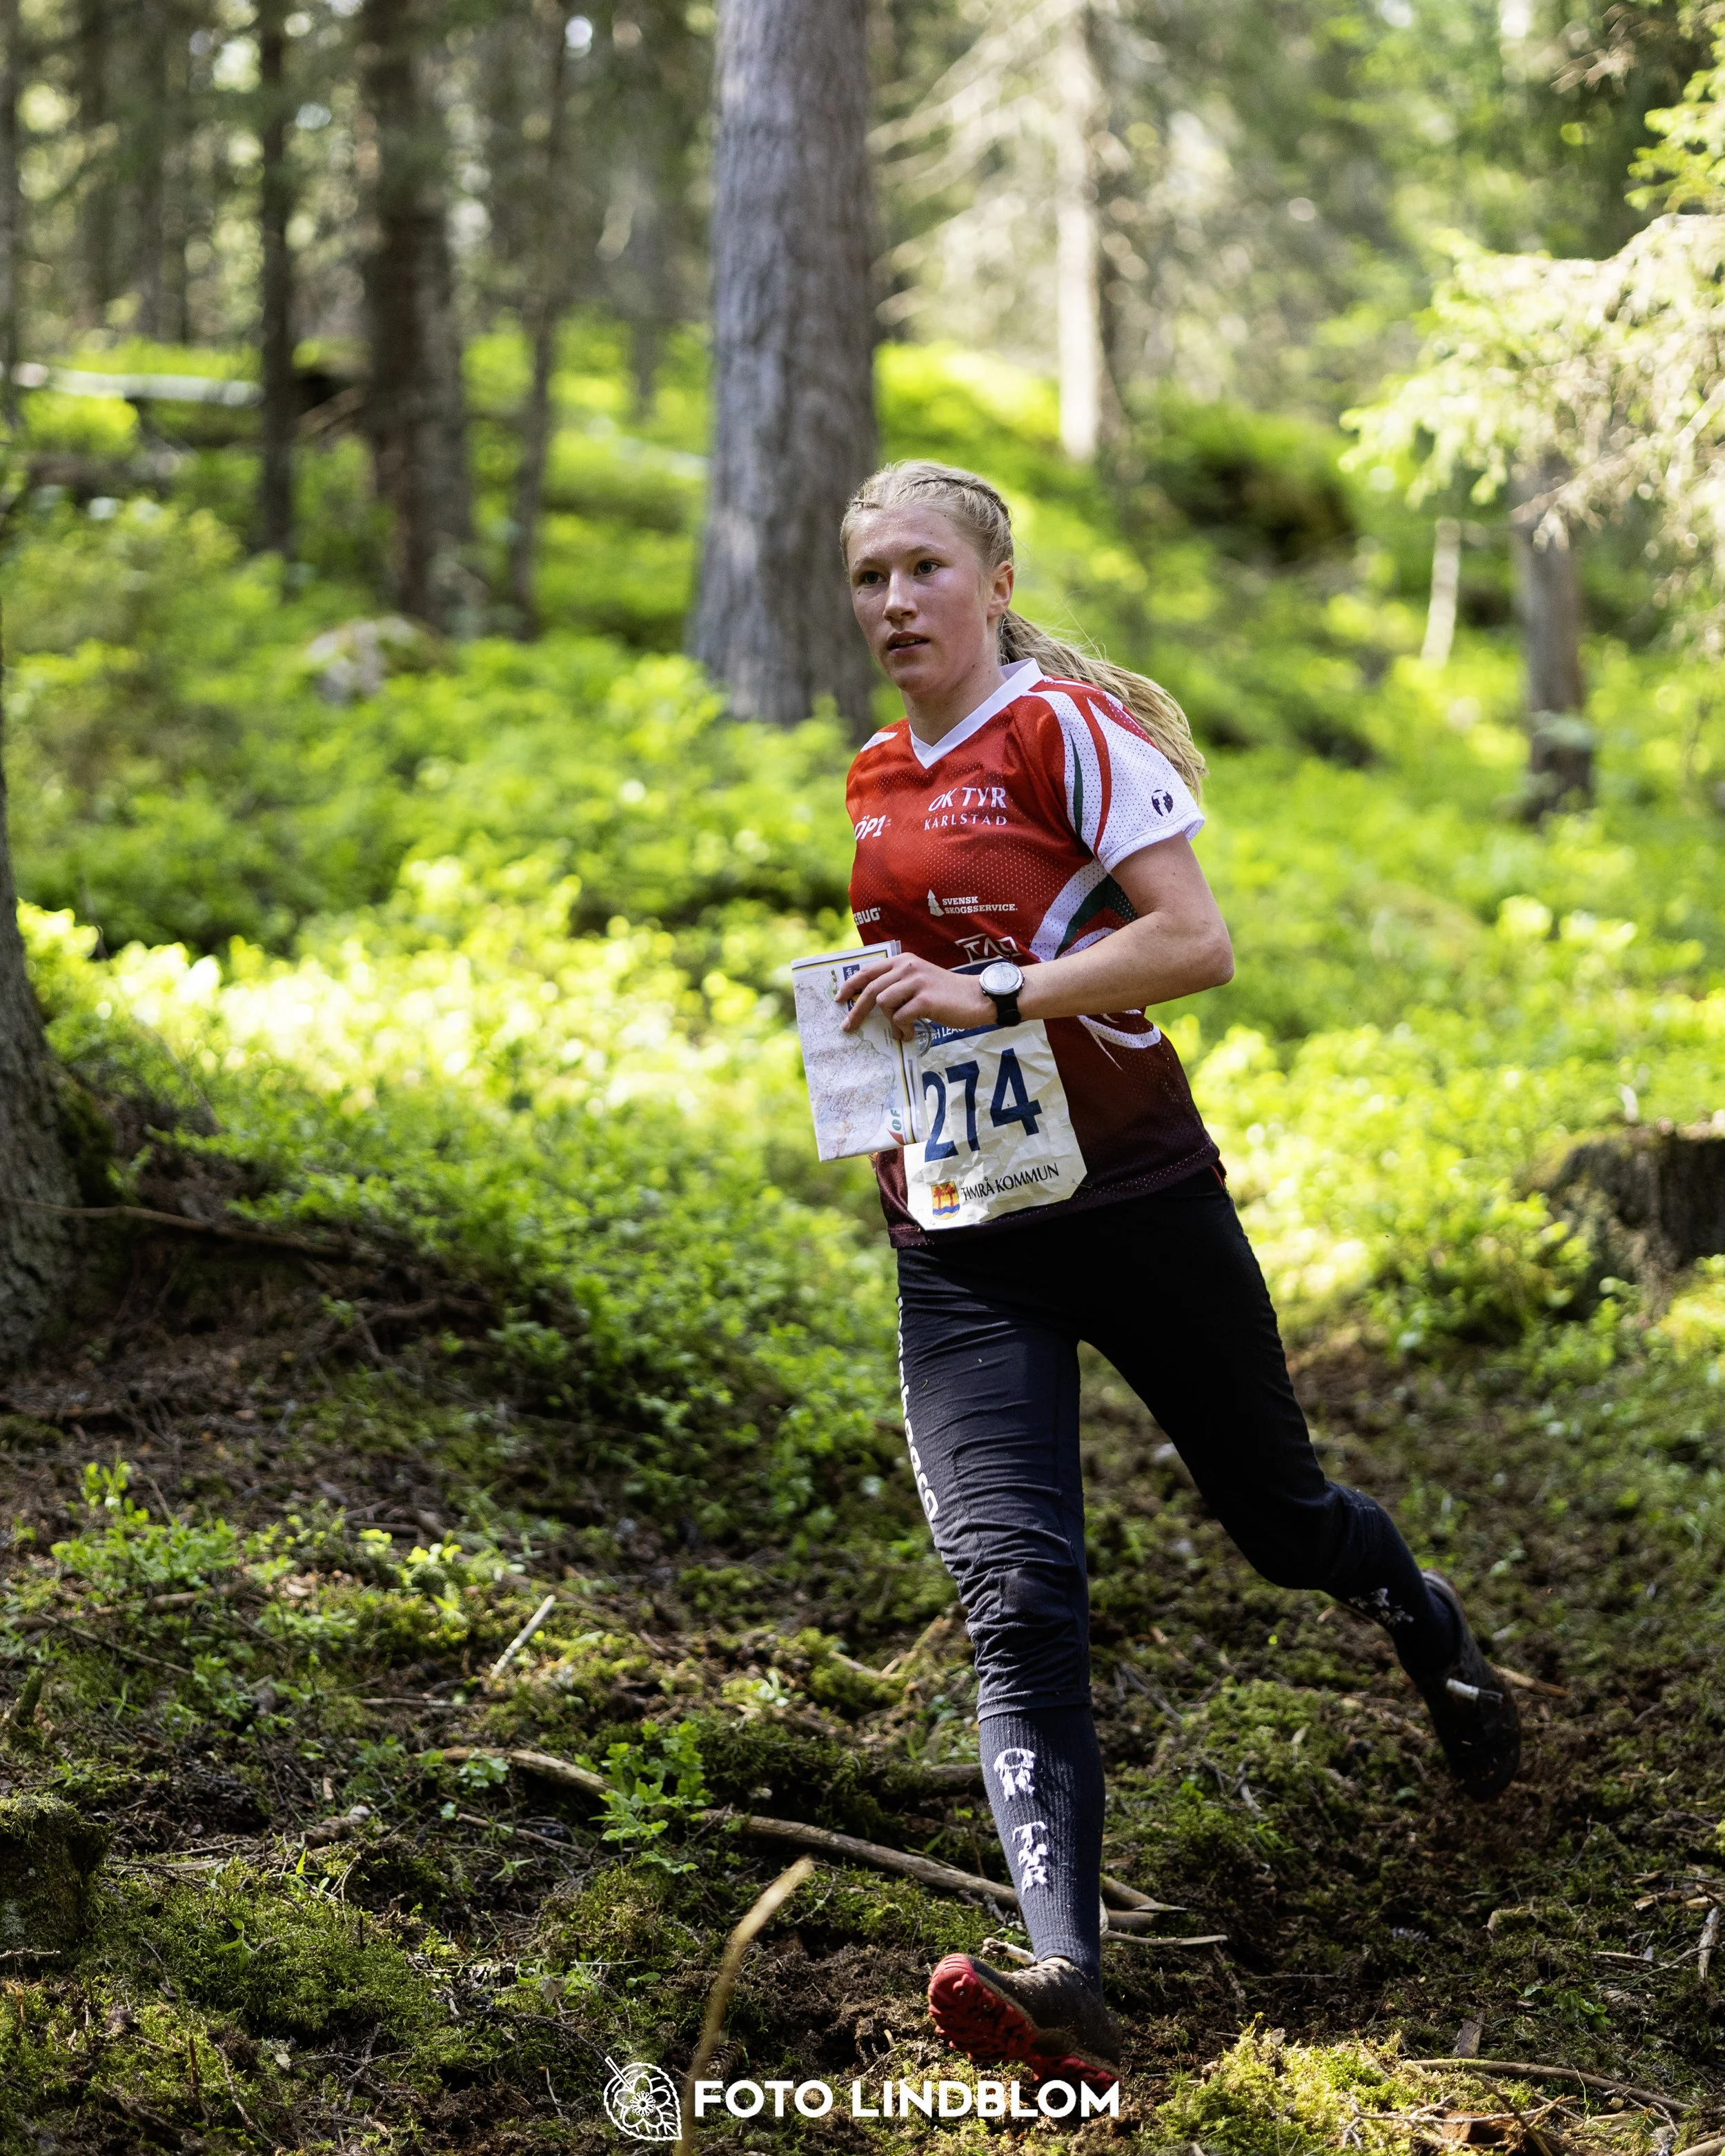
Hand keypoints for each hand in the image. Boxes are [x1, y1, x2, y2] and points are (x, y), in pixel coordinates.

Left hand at [837, 954, 991, 1039]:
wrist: (978, 997)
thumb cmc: (947, 994)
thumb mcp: (920, 980)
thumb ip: (898, 984)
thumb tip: (873, 1003)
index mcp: (903, 961)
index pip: (868, 970)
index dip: (850, 985)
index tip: (839, 999)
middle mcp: (908, 967)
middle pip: (870, 989)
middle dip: (856, 1010)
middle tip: (848, 1027)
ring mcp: (916, 982)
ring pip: (884, 1003)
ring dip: (890, 1021)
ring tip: (902, 1029)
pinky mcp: (925, 999)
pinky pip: (901, 1017)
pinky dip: (902, 1029)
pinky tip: (910, 1033)